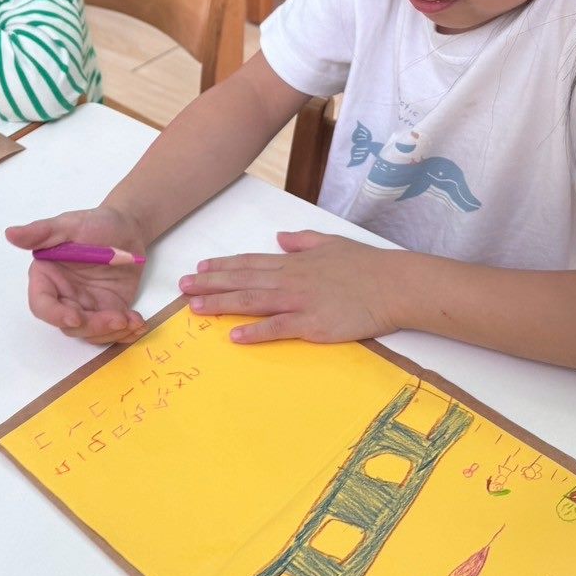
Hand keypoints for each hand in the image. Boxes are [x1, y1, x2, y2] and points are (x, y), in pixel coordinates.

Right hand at [7, 207, 149, 344]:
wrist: (128, 228)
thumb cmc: (97, 223)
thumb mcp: (70, 224)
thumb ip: (41, 232)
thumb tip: (10, 233)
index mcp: (48, 277)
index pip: (42, 304)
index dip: (55, 315)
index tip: (76, 317)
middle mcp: (64, 296)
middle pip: (69, 325)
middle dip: (93, 327)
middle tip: (118, 319)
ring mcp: (87, 306)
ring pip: (91, 333)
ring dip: (112, 333)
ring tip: (133, 321)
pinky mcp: (108, 311)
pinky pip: (112, 330)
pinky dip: (125, 332)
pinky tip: (138, 324)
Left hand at [180, 230, 403, 344]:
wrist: (394, 285)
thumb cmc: (367, 265)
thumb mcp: (332, 243)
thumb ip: (303, 241)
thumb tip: (280, 238)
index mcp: (294, 262)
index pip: (250, 263)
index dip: (223, 266)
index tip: (199, 268)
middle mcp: (291, 279)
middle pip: (242, 280)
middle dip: (209, 284)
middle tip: (182, 288)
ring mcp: (300, 302)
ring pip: (252, 302)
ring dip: (221, 304)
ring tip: (195, 307)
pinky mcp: (312, 324)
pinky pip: (278, 328)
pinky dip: (255, 332)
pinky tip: (234, 336)